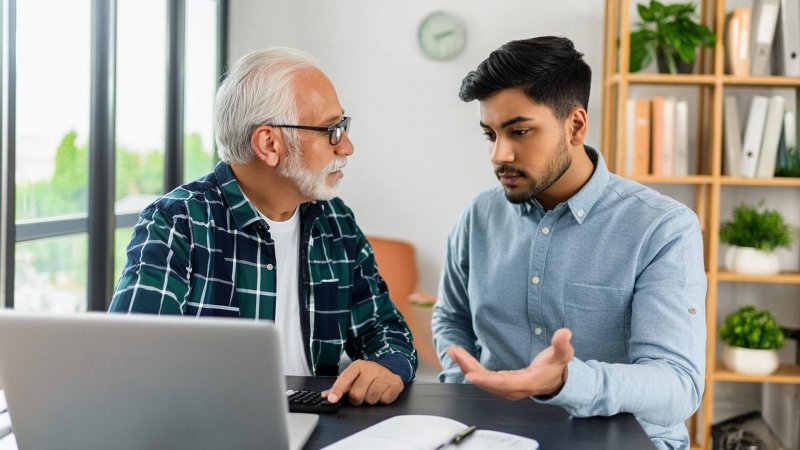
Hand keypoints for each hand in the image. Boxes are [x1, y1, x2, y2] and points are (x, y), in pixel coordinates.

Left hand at [321, 359, 403, 404]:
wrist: (390, 367)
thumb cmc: (368, 375)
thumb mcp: (353, 376)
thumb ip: (339, 386)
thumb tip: (325, 395)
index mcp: (358, 366)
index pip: (345, 378)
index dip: (337, 390)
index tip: (332, 399)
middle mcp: (371, 369)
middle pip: (357, 394)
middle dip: (356, 399)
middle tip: (360, 393)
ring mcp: (384, 376)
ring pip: (371, 399)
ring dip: (370, 400)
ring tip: (371, 392)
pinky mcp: (395, 383)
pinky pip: (384, 400)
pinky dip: (382, 400)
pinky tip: (381, 392)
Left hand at [448, 328, 573, 399]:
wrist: (555, 381)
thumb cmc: (556, 368)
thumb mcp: (563, 355)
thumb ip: (562, 345)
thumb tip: (565, 333)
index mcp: (527, 382)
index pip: (504, 383)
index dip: (486, 380)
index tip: (470, 375)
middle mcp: (513, 389)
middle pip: (487, 381)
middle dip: (469, 368)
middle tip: (455, 352)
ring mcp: (505, 388)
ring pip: (482, 380)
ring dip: (466, 366)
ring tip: (454, 351)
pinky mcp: (500, 384)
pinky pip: (482, 377)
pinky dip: (470, 367)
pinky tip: (461, 357)